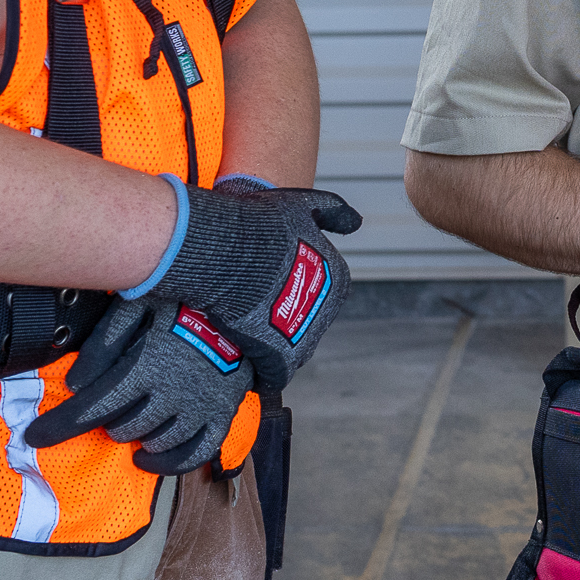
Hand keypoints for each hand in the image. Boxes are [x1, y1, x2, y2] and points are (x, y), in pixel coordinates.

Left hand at [26, 296, 258, 474]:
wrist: (250, 299)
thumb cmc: (187, 297)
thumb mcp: (139, 303)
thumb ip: (104, 343)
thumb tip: (75, 382)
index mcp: (146, 368)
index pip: (92, 408)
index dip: (58, 426)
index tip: (33, 437)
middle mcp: (171, 396)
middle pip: (121, 427)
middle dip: (100, 422)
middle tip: (96, 408)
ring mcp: (199, 410)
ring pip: (153, 440)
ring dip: (131, 436)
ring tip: (122, 424)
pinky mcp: (222, 416)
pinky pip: (192, 454)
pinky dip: (167, 463)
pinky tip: (148, 458)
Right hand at [141, 179, 361, 385]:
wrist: (224, 246)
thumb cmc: (258, 222)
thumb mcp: (303, 205)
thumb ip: (332, 211)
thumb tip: (355, 222)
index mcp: (337, 278)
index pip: (323, 297)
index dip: (296, 296)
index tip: (272, 291)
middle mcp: (326, 308)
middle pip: (308, 324)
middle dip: (287, 324)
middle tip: (258, 315)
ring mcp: (303, 333)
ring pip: (294, 350)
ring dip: (276, 348)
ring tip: (250, 340)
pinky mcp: (277, 354)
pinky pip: (275, 372)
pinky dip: (265, 374)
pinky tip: (251, 368)